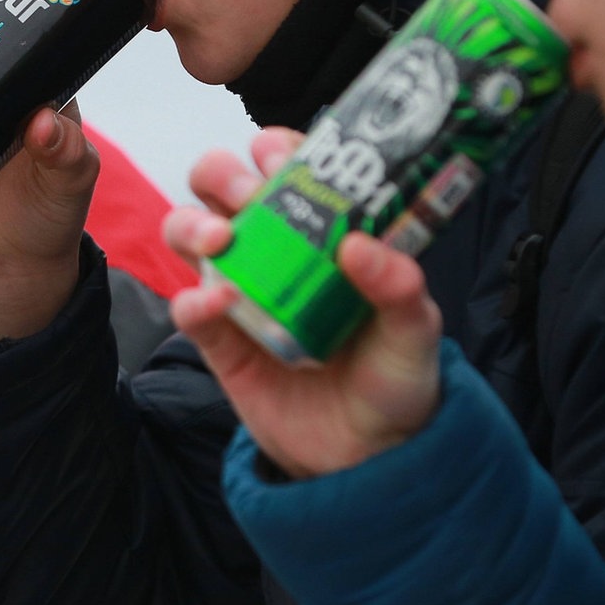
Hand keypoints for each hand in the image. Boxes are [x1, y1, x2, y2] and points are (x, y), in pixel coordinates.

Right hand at [165, 128, 442, 478]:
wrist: (371, 457)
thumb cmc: (397, 374)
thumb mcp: (415, 329)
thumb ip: (399, 286)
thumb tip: (356, 245)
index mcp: (323, 228)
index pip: (289, 164)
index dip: (277, 147)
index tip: (283, 155)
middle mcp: (275, 247)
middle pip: (223, 184)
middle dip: (224, 173)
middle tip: (247, 194)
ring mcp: (241, 290)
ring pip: (189, 230)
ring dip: (193, 222)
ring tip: (222, 240)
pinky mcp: (220, 342)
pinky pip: (189, 308)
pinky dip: (193, 299)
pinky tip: (218, 303)